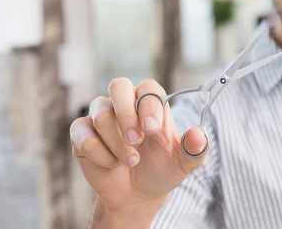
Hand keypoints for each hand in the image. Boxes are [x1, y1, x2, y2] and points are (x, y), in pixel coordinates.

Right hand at [70, 78, 207, 216]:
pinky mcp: (82, 134)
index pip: (148, 88)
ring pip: (101, 114)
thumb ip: (196, 149)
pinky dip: (100, 154)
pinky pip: (83, 134)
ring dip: (117, 143)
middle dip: (126, 114)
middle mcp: (125, 104)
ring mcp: (102, 117)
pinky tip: (112, 164)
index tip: (153, 130)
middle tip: (137, 140)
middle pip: (118, 86)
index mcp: (151, 104)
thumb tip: (199, 134)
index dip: (149, 105)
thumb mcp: (184, 162)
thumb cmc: (162, 170)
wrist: (138, 196)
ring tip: (131, 161)